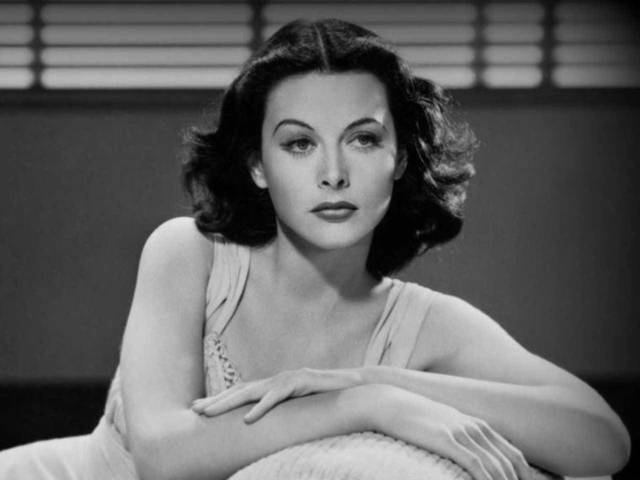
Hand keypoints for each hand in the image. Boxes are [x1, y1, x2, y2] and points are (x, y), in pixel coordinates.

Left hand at [191, 367, 363, 423]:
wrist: (356, 386)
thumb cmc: (328, 398)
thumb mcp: (300, 407)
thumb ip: (283, 412)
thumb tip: (265, 428)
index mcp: (275, 386)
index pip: (242, 392)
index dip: (221, 399)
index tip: (199, 408)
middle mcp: (278, 380)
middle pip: (240, 390)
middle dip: (216, 400)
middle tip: (194, 409)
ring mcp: (288, 379)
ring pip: (252, 391)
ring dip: (229, 402)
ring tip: (209, 412)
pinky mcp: (301, 383)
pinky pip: (278, 396)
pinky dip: (262, 407)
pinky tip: (248, 419)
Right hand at [372, 384, 534, 479]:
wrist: (390, 403)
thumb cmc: (415, 418)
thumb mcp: (444, 425)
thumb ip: (461, 437)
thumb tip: (470, 456)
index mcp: (478, 425)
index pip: (513, 455)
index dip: (524, 475)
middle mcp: (475, 428)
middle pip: (509, 463)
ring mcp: (462, 433)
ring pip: (496, 467)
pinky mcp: (448, 440)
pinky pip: (476, 465)